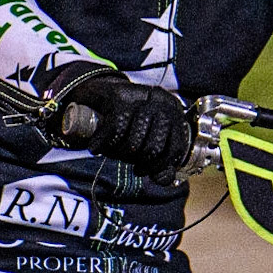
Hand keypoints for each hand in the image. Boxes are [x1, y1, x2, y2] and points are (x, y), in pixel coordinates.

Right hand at [56, 71, 189, 180]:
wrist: (99, 92)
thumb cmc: (127, 121)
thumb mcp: (146, 139)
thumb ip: (159, 161)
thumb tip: (163, 180)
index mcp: (174, 111)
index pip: (176, 148)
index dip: (159, 166)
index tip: (143, 170)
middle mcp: (162, 100)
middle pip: (153, 148)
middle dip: (136, 160)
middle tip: (125, 157)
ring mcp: (142, 96)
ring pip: (134, 141)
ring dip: (118, 152)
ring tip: (111, 149)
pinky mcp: (120, 95)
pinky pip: (115, 130)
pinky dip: (102, 143)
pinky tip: (96, 147)